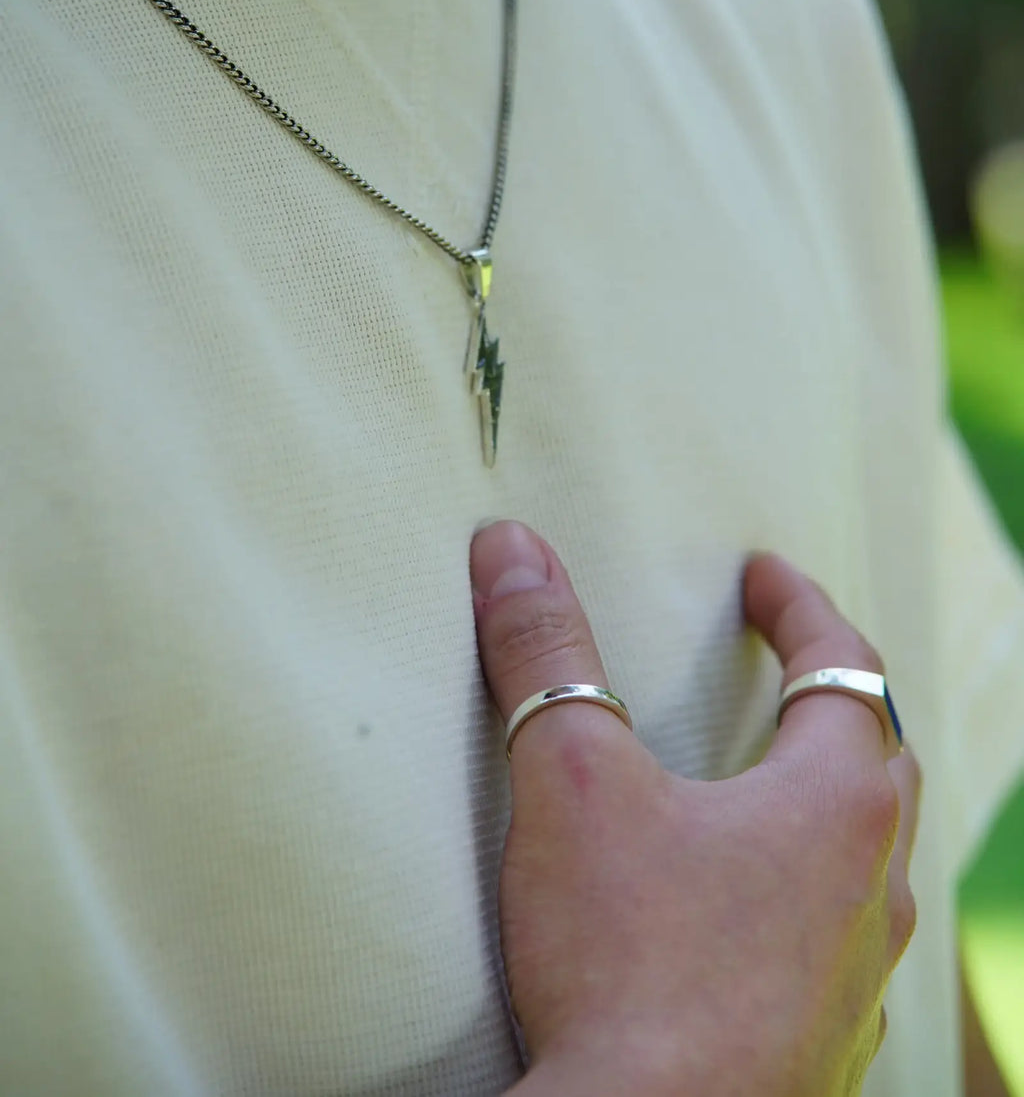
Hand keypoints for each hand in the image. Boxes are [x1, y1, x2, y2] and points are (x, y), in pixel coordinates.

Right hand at [470, 521, 920, 1096]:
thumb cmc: (628, 966)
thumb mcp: (572, 782)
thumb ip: (543, 656)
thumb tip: (510, 550)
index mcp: (833, 806)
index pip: (843, 666)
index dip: (798, 607)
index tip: (762, 576)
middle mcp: (871, 890)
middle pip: (881, 761)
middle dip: (836, 699)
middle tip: (786, 667)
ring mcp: (858, 980)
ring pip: (873, 864)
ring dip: (832, 809)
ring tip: (772, 789)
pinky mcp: (825, 1049)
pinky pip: (843, 950)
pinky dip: (811, 905)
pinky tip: (756, 923)